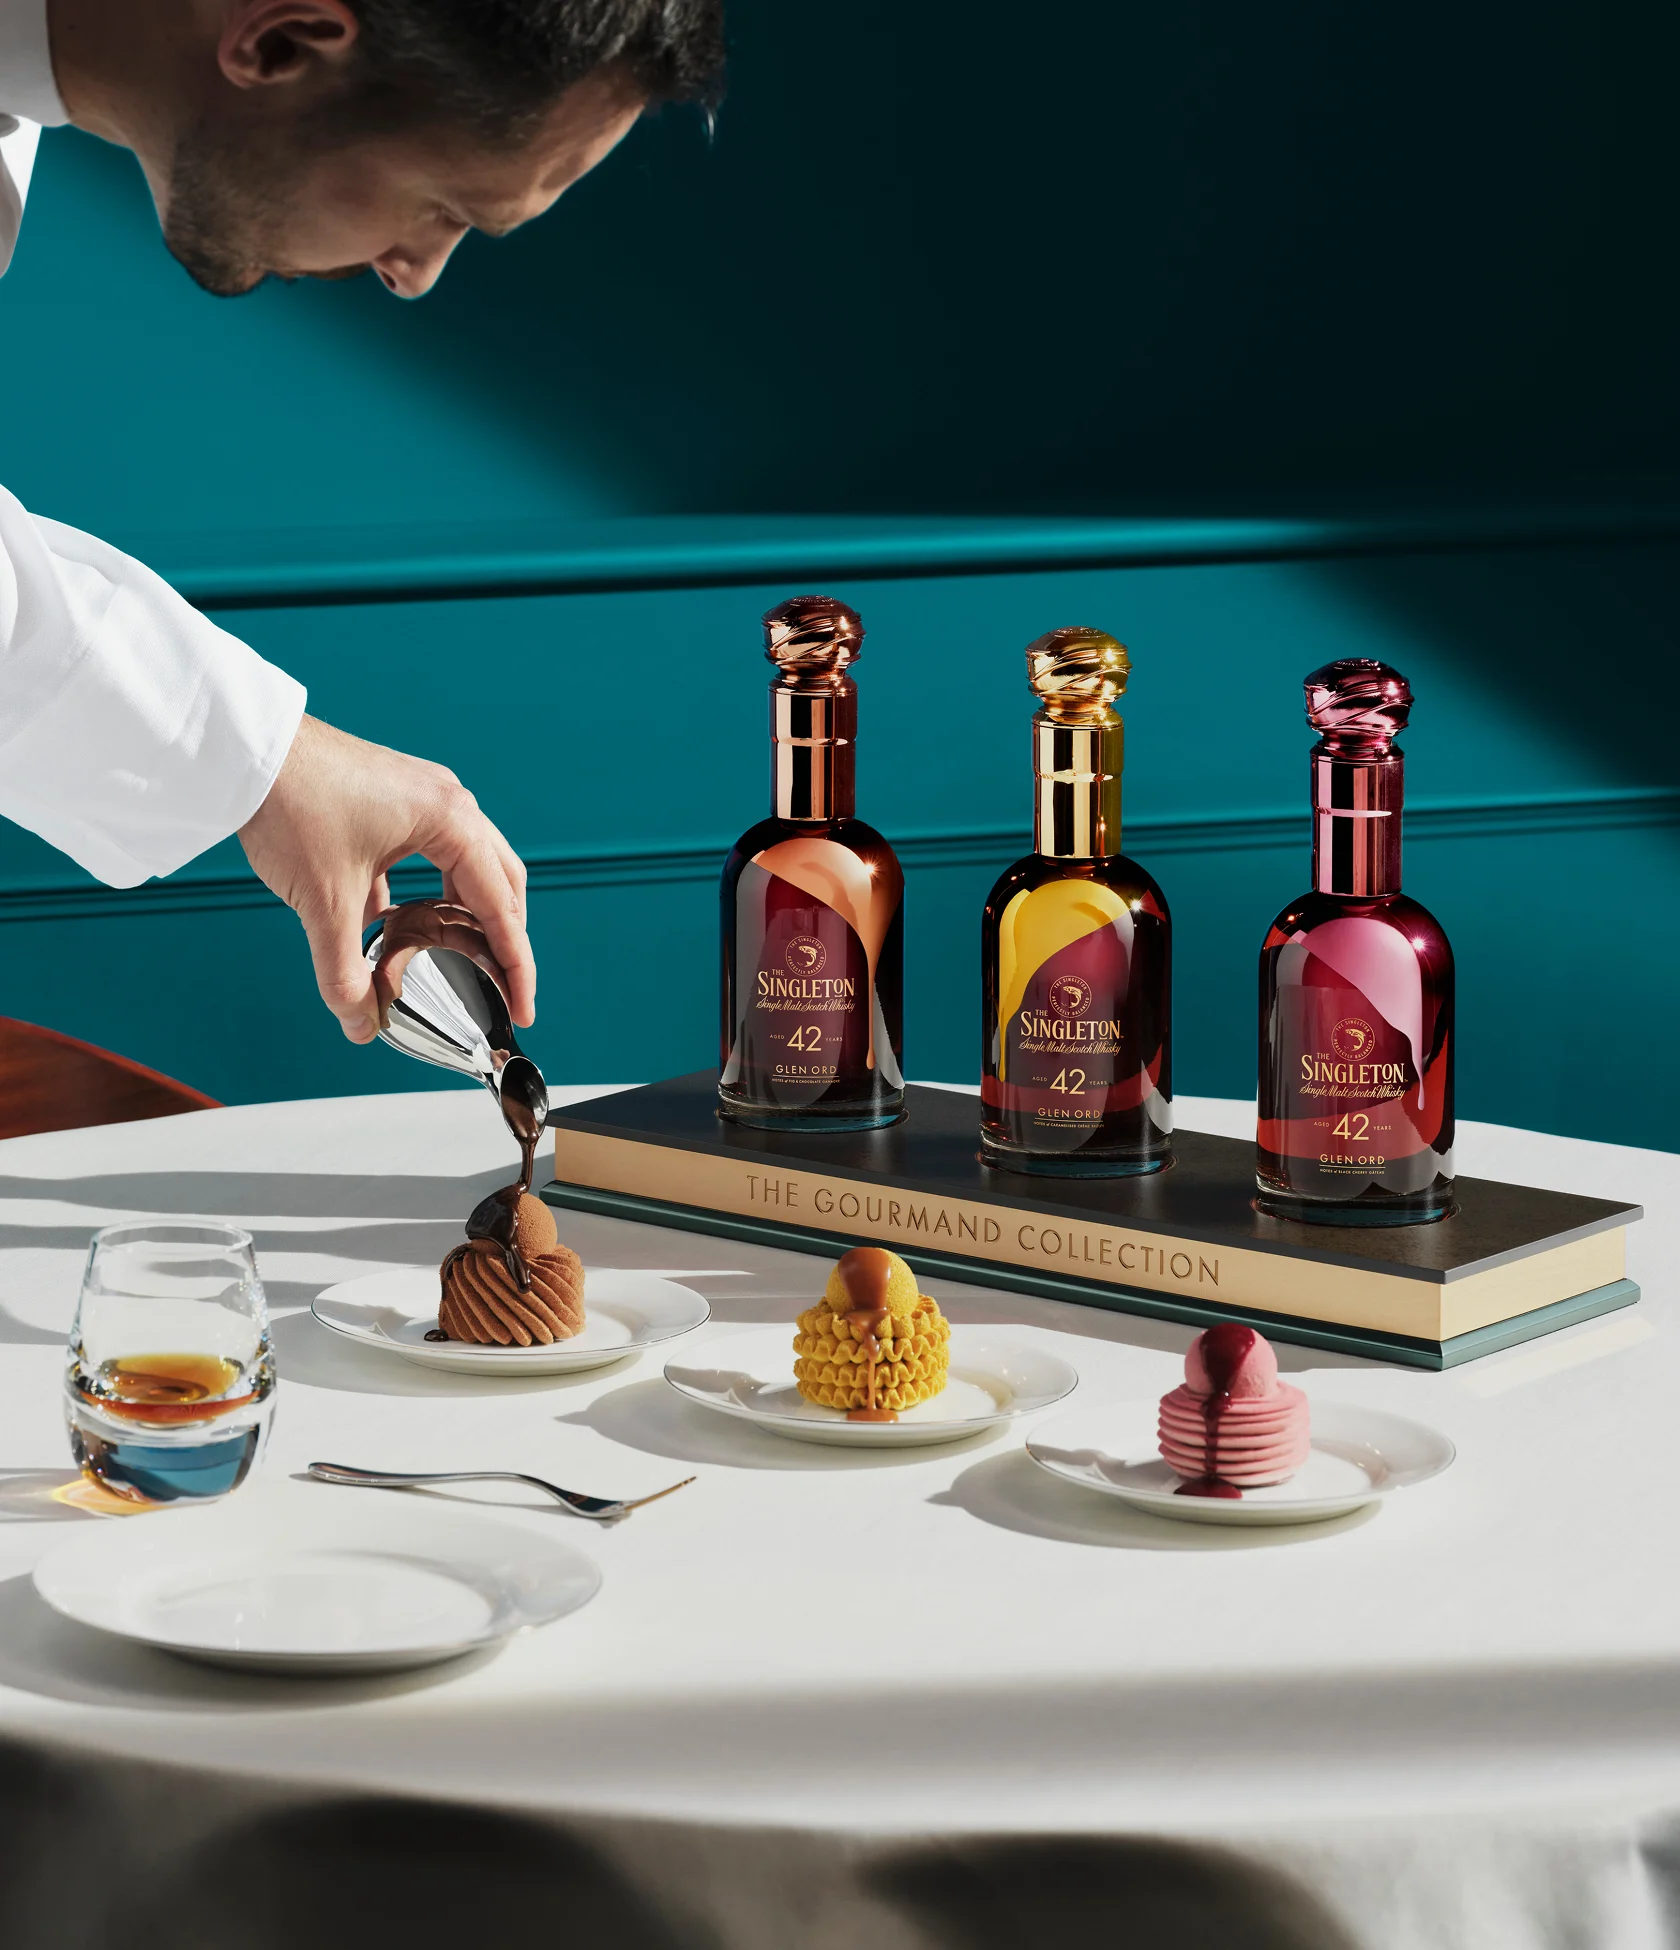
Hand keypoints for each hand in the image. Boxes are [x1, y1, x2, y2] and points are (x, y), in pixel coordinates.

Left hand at [238, 715, 533, 1042]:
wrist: (249, 748)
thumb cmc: (292, 803)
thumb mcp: (324, 903)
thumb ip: (345, 973)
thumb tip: (360, 1024)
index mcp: (451, 822)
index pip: (502, 908)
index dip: (516, 966)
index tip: (523, 1007)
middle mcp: (448, 803)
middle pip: (502, 883)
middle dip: (506, 938)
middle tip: (503, 986)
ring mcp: (423, 795)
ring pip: (470, 864)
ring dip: (472, 911)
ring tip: (465, 955)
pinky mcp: (395, 796)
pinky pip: (434, 851)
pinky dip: (434, 890)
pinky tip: (408, 920)